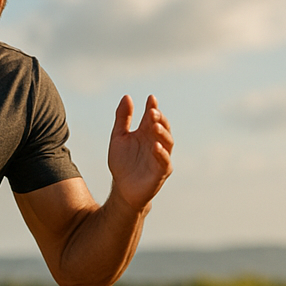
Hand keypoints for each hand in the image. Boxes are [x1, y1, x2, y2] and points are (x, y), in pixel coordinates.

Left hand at [107, 94, 173, 213]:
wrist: (122, 189)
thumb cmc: (122, 163)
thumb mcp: (118, 137)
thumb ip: (122, 118)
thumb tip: (127, 97)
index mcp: (147, 133)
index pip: (152, 117)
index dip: (152, 107)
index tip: (150, 98)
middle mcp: (156, 142)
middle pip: (162, 127)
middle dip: (159, 119)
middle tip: (152, 111)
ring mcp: (161, 157)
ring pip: (167, 142)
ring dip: (161, 133)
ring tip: (154, 125)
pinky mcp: (161, 172)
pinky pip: (164, 161)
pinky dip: (161, 154)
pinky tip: (155, 146)